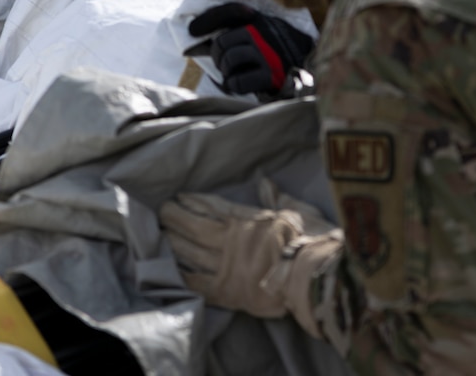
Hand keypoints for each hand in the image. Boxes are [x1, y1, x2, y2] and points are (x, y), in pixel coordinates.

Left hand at [159, 181, 337, 319]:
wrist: (316, 277)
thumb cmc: (312, 242)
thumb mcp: (298, 212)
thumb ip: (278, 199)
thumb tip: (266, 183)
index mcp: (247, 221)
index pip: (212, 208)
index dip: (194, 202)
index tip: (179, 196)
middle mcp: (231, 242)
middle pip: (194, 228)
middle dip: (175, 218)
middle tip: (161, 212)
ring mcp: (227, 267)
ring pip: (191, 252)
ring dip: (173, 242)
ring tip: (159, 235)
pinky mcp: (227, 291)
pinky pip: (198, 283)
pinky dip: (183, 276)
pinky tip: (170, 269)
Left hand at [187, 2, 314, 94]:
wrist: (311, 66)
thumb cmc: (275, 51)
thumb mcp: (260, 31)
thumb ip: (234, 27)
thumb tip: (192, 31)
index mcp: (258, 18)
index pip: (228, 11)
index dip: (206, 21)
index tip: (192, 31)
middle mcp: (262, 32)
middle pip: (222, 42)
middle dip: (218, 57)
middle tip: (224, 64)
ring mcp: (267, 53)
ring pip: (229, 60)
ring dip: (225, 72)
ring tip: (231, 75)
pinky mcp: (271, 75)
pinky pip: (238, 82)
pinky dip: (232, 86)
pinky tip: (235, 85)